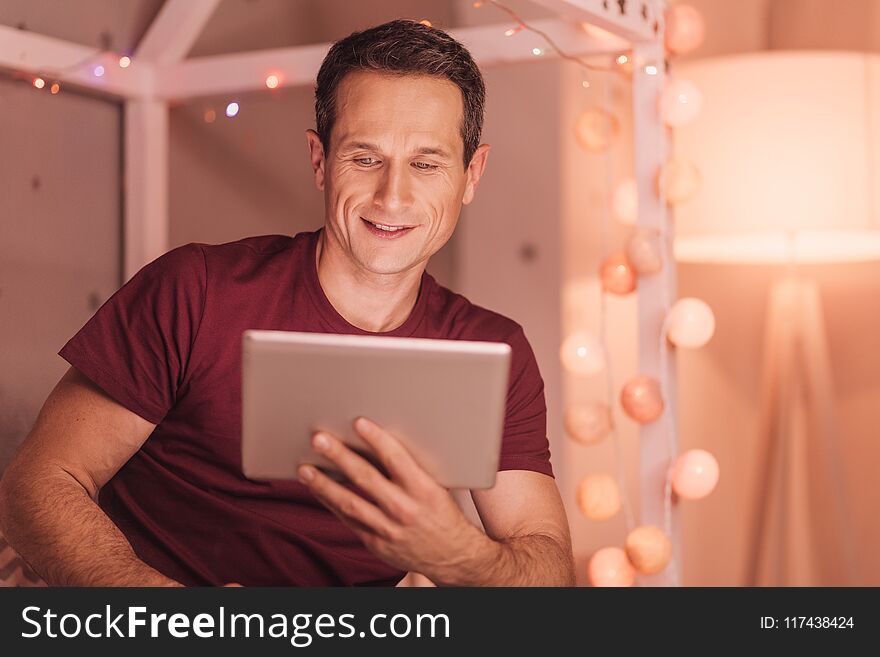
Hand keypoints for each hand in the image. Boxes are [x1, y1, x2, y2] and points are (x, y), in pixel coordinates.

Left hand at [297, 417, 492, 584]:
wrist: (452, 556)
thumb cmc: (443, 514)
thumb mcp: (437, 486)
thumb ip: (412, 468)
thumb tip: (382, 441)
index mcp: (424, 490)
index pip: (396, 458)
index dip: (376, 439)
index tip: (359, 422)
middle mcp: (405, 509)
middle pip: (366, 478)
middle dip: (339, 457)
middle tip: (319, 440)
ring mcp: (388, 528)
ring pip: (349, 503)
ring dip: (324, 484)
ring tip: (306, 469)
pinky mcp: (375, 542)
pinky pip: (348, 520)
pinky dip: (331, 503)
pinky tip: (318, 489)